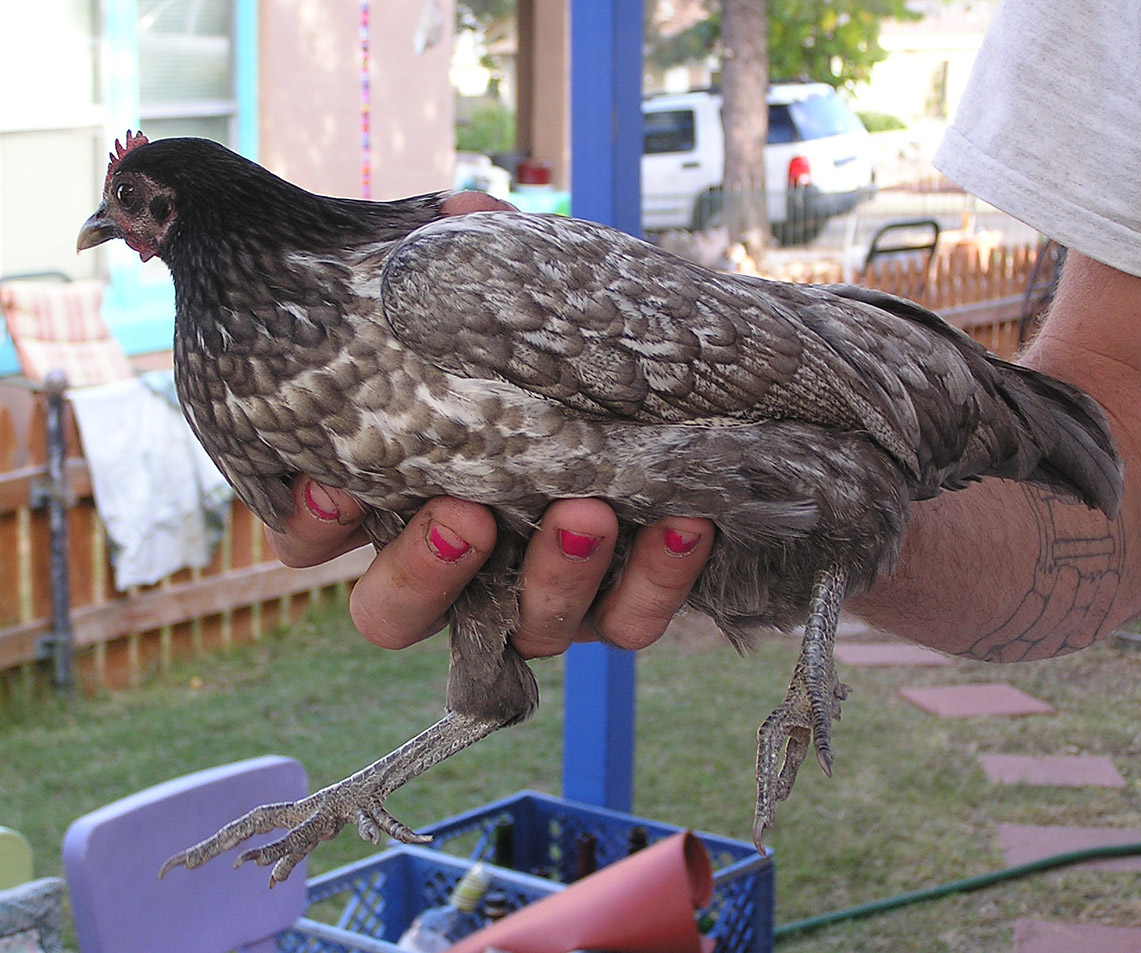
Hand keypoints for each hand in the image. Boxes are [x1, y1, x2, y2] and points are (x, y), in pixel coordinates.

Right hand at [264, 189, 712, 655]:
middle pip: (393, 614)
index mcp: (392, 499)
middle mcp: (451, 565)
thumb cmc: (544, 359)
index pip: (313, 537)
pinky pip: (628, 621)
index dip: (311, 525)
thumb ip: (472, 274)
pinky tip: (685, 523)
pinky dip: (656, 581)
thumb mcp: (502, 313)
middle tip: (465, 516)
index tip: (332, 488)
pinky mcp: (612, 606)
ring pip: (520, 628)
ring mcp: (530, 595)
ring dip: (553, 577)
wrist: (663, 402)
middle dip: (425, 574)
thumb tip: (468, 214)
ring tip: (589, 512)